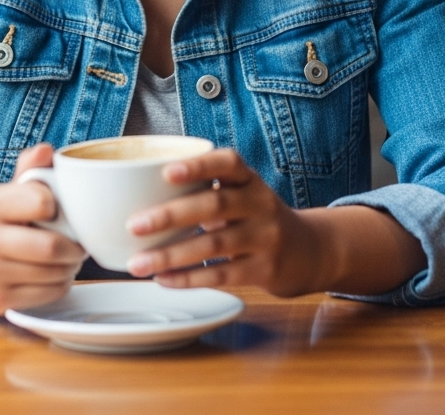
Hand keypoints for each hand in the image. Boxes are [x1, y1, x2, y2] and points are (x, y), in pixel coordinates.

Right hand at [0, 143, 86, 313]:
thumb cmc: (7, 218)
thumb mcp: (14, 188)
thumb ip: (32, 167)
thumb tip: (46, 151)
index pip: (41, 201)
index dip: (59, 206)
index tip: (58, 210)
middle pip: (50, 247)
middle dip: (74, 246)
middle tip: (79, 242)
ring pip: (53, 273)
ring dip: (70, 265)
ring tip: (68, 256)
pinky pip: (49, 293)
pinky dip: (61, 284)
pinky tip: (55, 274)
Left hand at [123, 148, 425, 297]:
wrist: (311, 251)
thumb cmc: (256, 217)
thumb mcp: (242, 194)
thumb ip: (205, 190)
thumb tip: (141, 194)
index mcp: (249, 179)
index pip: (228, 163)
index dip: (198, 165)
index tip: (167, 171)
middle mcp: (260, 203)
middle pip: (214, 205)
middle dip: (170, 216)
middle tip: (133, 225)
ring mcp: (266, 237)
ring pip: (214, 245)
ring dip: (171, 255)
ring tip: (137, 263)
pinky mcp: (266, 270)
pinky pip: (223, 275)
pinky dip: (190, 278)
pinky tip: (164, 280)